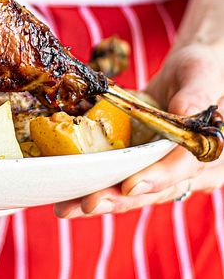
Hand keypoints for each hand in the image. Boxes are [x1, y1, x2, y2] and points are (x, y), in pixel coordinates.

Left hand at [54, 42, 223, 217]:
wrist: (189, 75)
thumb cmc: (200, 71)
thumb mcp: (199, 76)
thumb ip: (193, 98)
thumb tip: (182, 116)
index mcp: (212, 151)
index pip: (185, 168)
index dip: (158, 178)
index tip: (131, 185)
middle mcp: (195, 171)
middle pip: (156, 190)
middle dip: (120, 198)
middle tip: (88, 203)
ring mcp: (168, 173)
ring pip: (137, 193)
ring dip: (103, 199)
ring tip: (70, 207)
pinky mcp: (146, 168)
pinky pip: (122, 181)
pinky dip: (97, 186)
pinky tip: (69, 196)